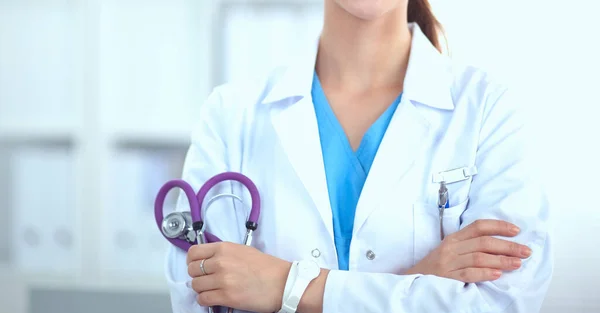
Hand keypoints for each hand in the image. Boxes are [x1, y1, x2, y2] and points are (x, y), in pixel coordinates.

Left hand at [186, 242, 291, 312]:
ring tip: (213, 289)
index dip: (192, 261)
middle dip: (197, 276)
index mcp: (224, 248)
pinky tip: (214, 298)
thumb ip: (223, 253)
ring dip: (202, 289)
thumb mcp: (243, 250)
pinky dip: (205, 300)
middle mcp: (221, 262)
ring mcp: (222, 280)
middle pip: (192, 270)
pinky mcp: (226, 297)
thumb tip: (207, 261)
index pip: (193, 253)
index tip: (196, 266)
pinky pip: (203, 299)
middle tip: (207, 280)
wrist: (282, 283)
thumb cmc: (267, 267)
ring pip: (196, 286)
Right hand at [404, 219, 531, 282]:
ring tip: (517, 264)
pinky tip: (497, 274)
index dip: (499, 226)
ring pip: (479, 257)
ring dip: (501, 260)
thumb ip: (469, 244)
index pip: (479, 226)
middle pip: (483, 242)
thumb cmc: (437, 265)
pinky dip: (484, 273)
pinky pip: (468, 274)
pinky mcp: (447, 277)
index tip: (516, 231)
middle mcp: (451, 248)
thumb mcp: (450, 249)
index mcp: (454, 238)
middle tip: (525, 251)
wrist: (414, 279)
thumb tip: (500, 243)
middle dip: (508, 246)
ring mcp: (448, 262)